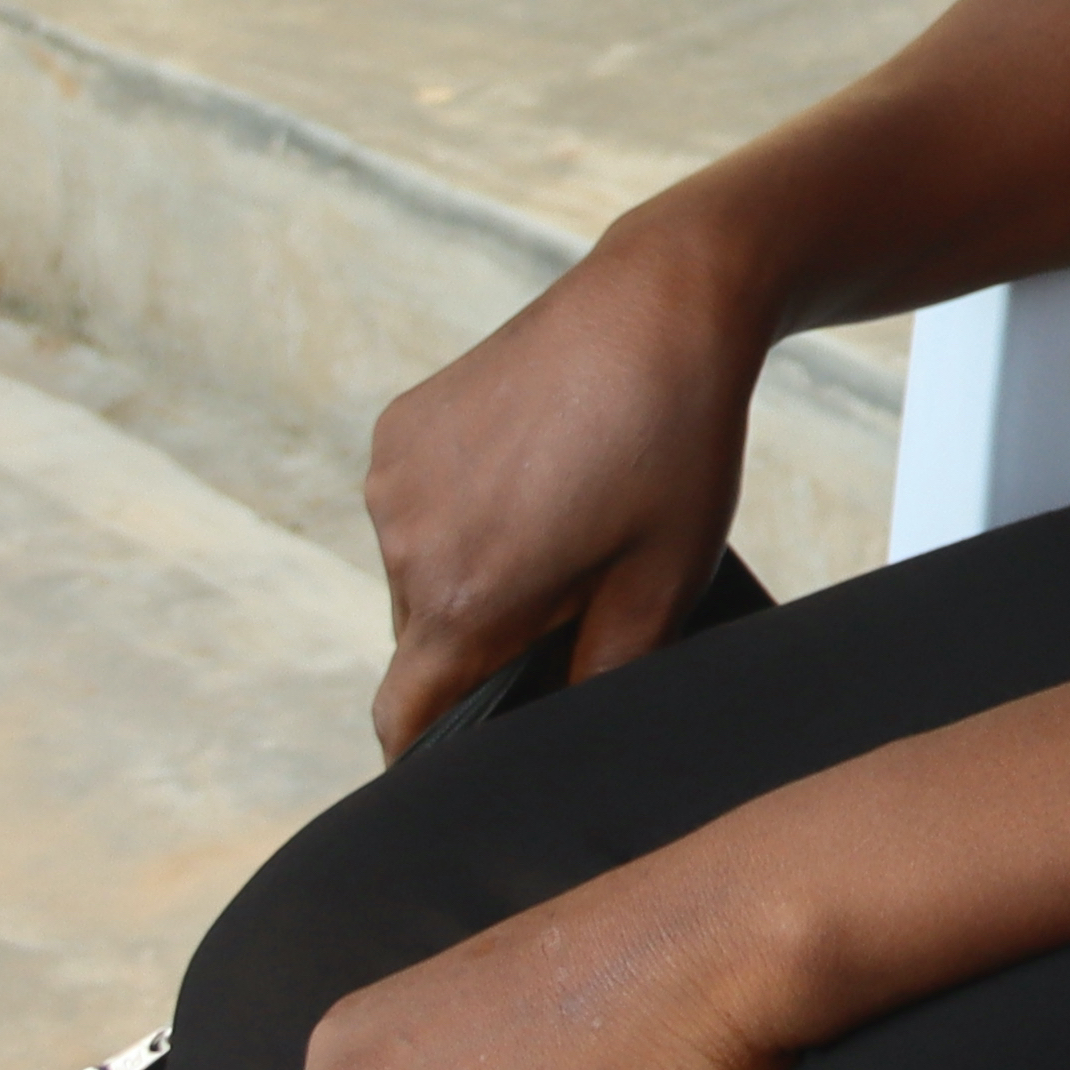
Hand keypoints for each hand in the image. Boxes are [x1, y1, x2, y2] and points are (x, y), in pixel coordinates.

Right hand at [363, 216, 771, 757]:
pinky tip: (537, 470)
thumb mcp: (663, 586)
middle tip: (573, 603)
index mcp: (464, 600)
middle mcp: (406, 543)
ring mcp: (394, 478)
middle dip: (484, 645)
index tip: (468, 763)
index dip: (431, 757)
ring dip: (474, 572)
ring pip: (421, 571)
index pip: (407, 721)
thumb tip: (564, 735)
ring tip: (566, 522)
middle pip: (424, 643)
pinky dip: (462, 509)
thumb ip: (601, 680)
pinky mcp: (401, 425)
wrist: (662, 306)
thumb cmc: (676, 449)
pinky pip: (419, 503)